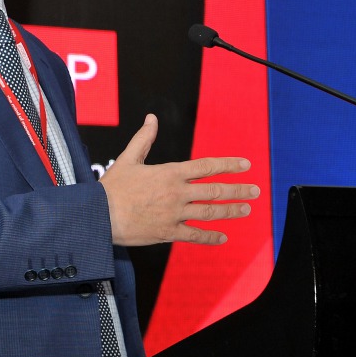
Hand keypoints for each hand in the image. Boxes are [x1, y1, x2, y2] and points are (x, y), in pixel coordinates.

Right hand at [100, 114, 258, 246]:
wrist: (99, 216)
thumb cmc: (112, 187)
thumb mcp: (128, 158)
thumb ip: (144, 138)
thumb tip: (151, 119)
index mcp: (170, 173)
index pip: (207, 166)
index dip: (229, 164)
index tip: (245, 164)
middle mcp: (177, 193)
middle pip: (215, 190)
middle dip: (238, 189)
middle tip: (255, 191)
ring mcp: (175, 214)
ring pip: (210, 212)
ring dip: (231, 211)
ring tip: (245, 210)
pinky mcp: (168, 232)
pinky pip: (195, 235)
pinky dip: (211, 237)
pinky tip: (223, 238)